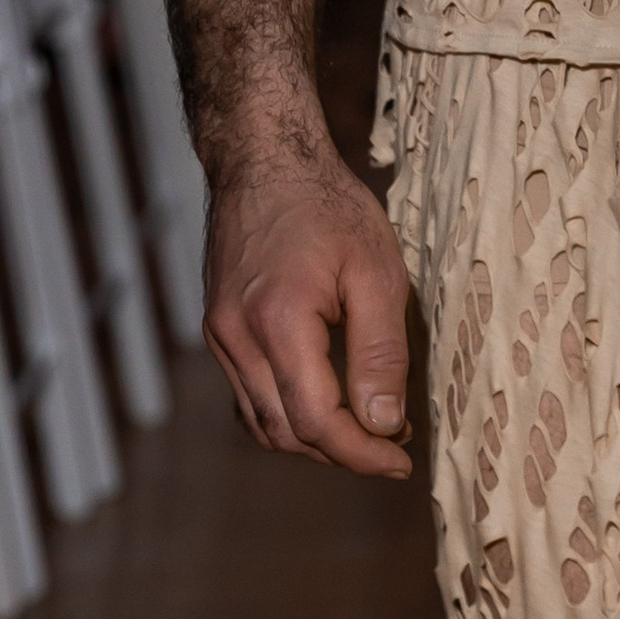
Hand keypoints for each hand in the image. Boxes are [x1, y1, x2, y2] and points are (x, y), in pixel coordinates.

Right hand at [202, 134, 413, 479]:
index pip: (316, 422)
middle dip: (341, 452)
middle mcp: (236, 338)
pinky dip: (285, 412)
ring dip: (312, 438)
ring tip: (365, 427)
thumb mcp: (375, 269)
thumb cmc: (326, 203)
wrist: (265, 157)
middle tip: (393, 444)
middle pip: (285, 432)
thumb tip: (385, 424)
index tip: (402, 461)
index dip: (361, 453)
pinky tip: (323, 400)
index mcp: (278, 323)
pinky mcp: (217, 328)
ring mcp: (219, 335)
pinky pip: (247, 395)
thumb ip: (380, 351)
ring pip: (262, 421)